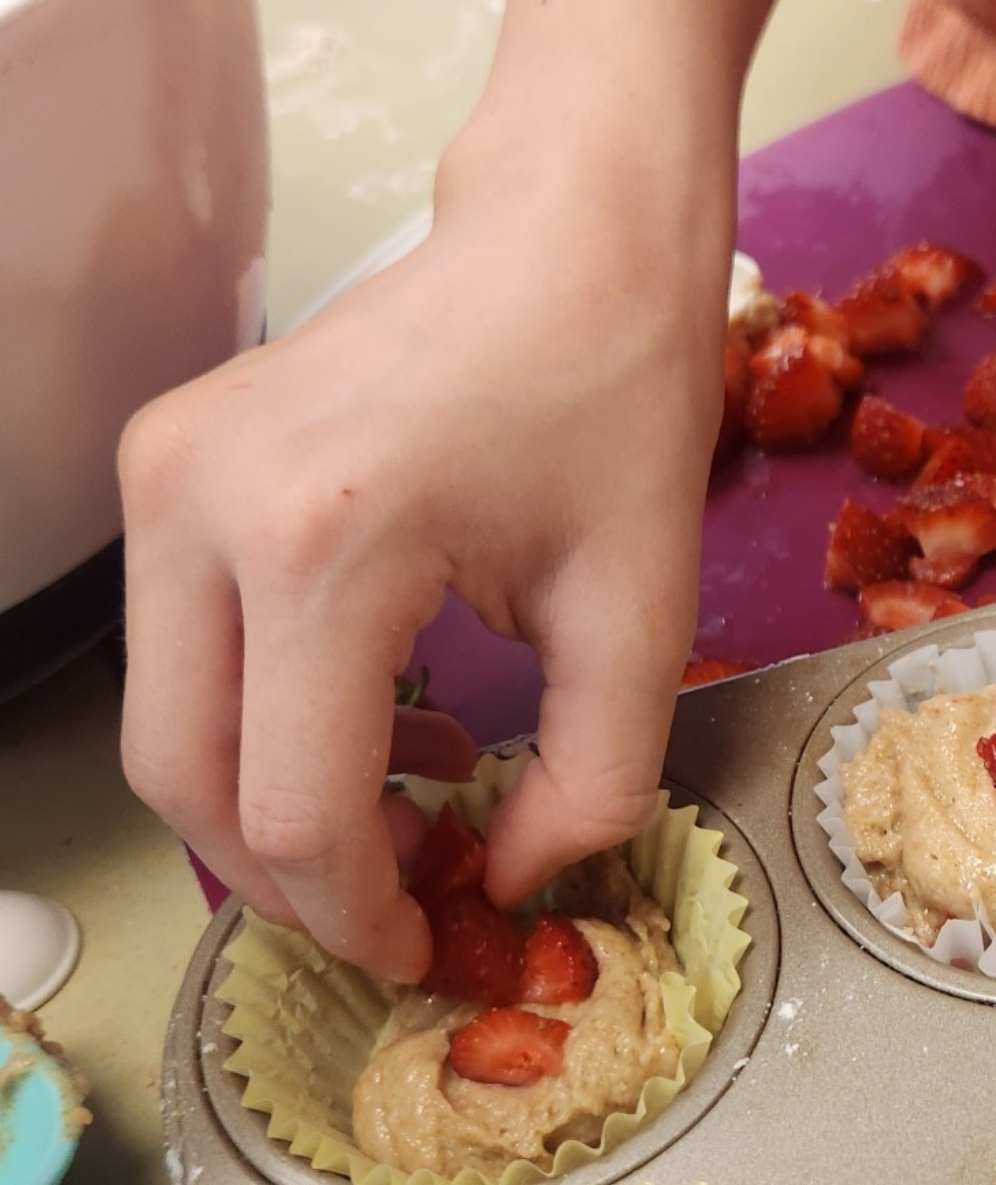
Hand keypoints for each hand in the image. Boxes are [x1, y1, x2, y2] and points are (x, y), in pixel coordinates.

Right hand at [119, 146, 727, 982]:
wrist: (569, 238)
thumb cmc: (618, 400)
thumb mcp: (642, 611)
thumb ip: (591, 780)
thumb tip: (511, 883)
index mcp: (327, 540)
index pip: (293, 804)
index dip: (360, 910)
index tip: (434, 946)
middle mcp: (204, 504)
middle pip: (190, 779)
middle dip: (297, 879)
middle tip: (408, 907)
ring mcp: (165, 473)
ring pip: (168, 726)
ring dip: (273, 807)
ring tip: (415, 809)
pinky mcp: (166, 462)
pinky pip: (183, 649)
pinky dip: (264, 722)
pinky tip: (391, 721)